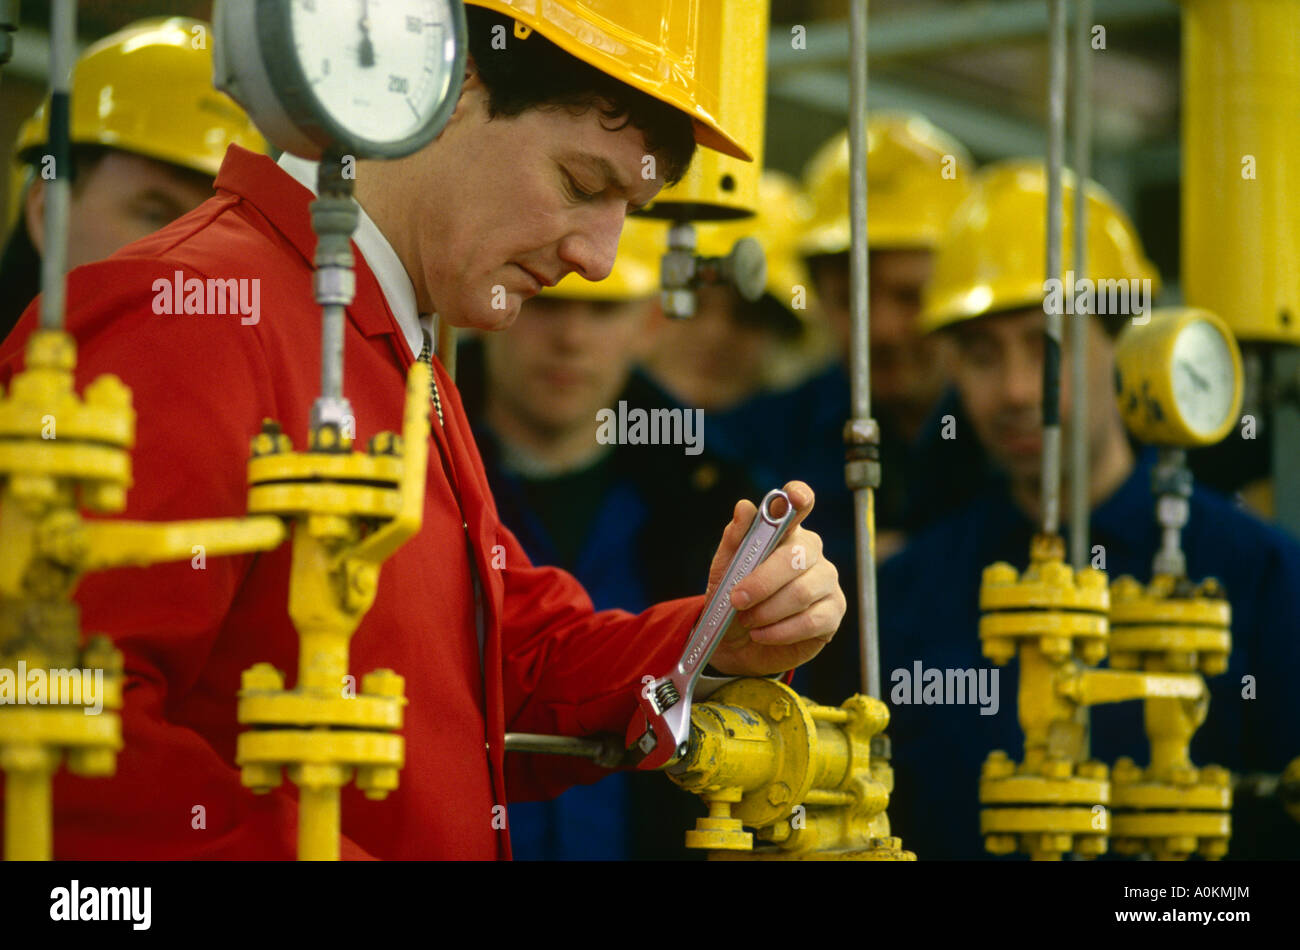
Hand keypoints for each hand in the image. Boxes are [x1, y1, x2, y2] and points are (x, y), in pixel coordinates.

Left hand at [704, 481, 844, 676]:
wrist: (735, 642)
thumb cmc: (733, 598)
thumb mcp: (725, 568)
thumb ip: (734, 538)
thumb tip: (745, 507)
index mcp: (786, 531)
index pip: (800, 503)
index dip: (800, 497)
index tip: (795, 497)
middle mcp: (811, 551)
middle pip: (797, 557)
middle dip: (762, 582)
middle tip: (737, 600)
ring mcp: (827, 580)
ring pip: (802, 592)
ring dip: (767, 611)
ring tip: (747, 621)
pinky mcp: (834, 611)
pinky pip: (812, 620)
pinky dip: (779, 631)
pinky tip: (761, 634)